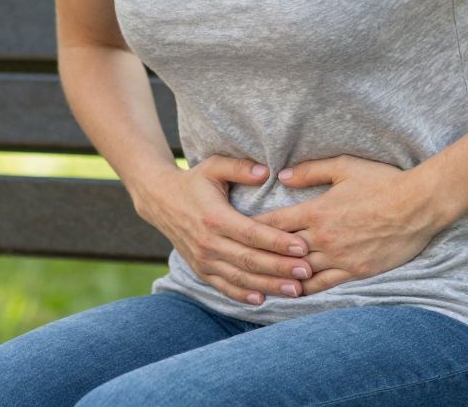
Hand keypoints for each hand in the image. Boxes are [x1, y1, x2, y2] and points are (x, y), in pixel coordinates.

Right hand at [133, 155, 314, 305]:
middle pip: (250, 260)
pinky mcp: (200, 270)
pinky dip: (242, 296)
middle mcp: (208, 242)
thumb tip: (266, 172)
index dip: (278, 242)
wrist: (160, 200)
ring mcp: (203, 259)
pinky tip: (263, 299)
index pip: (252, 233)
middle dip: (280, 267)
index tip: (302, 247)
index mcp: (215, 217)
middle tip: (308, 271)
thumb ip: (239, 167)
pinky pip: (223, 287)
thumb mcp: (213, 167)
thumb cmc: (193, 182)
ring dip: (269, 286)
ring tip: (296, 289)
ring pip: (240, 278)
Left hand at [252, 154, 443, 295]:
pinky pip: (324, 284)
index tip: (233, 231)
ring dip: (278, 276)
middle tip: (237, 261)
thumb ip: (309, 172)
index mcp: (316, 211)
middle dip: (258, 256)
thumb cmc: (382, 181)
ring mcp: (339, 257)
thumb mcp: (343, 166)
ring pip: (299, 272)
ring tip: (258, 281)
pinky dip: (305, 289)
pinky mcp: (356, 270)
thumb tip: (280, 177)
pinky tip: (292, 292)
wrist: (418, 205)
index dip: (251, 228)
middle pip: (280, 251)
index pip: (274, 223)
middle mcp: (323, 238)